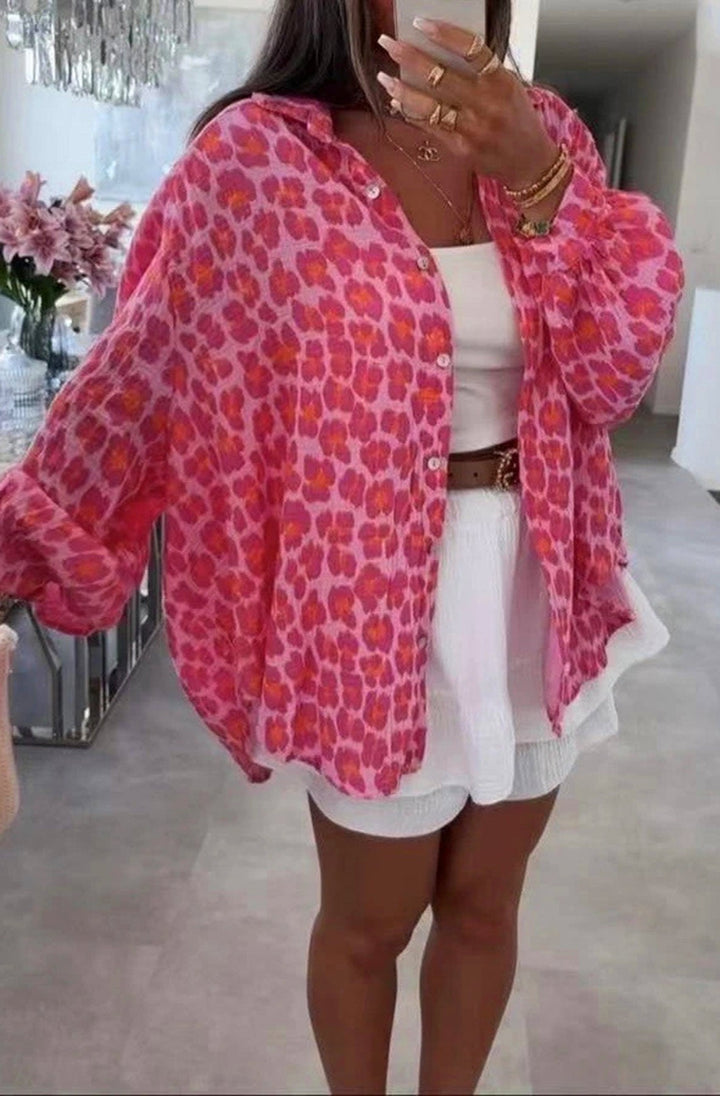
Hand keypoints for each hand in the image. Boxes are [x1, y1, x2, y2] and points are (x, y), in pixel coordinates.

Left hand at [376, 18, 561, 191]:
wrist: (529, 162)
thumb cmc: (517, 119)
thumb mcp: (508, 86)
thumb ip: (480, 71)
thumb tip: (440, 52)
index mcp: (501, 81)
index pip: (470, 49)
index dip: (443, 33)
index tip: (420, 23)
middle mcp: (487, 104)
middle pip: (441, 76)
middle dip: (410, 57)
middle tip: (388, 43)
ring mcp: (472, 129)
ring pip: (429, 105)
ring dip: (402, 89)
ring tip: (384, 76)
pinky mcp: (460, 149)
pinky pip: (429, 126)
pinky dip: (411, 112)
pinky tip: (398, 101)